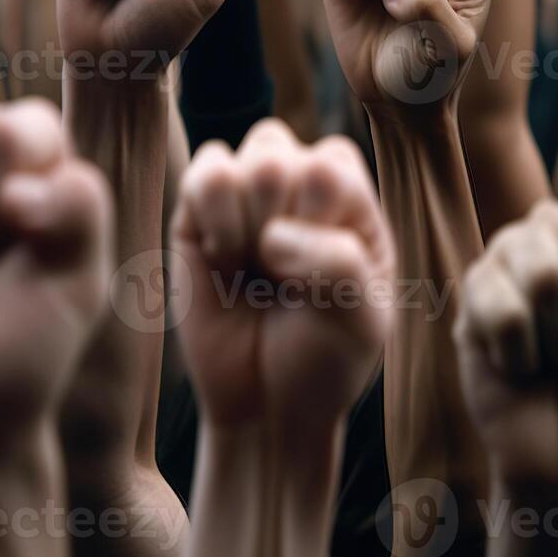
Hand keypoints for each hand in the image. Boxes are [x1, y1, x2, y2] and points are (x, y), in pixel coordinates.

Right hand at [173, 120, 392, 431]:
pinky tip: (223, 259)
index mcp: (350, 203)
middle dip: (280, 219)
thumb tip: (273, 237)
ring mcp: (247, 196)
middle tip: (281, 277)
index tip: (320, 274)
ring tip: (254, 268)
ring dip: (249, 221)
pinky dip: (214, 217)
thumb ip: (338, 263)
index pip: (333, 161)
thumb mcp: (360, 318)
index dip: (319, 215)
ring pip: (247, 157)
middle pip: (281, 150)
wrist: (266, 406)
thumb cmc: (323, 357)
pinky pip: (205, 172)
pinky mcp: (197, 213)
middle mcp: (300, 188)